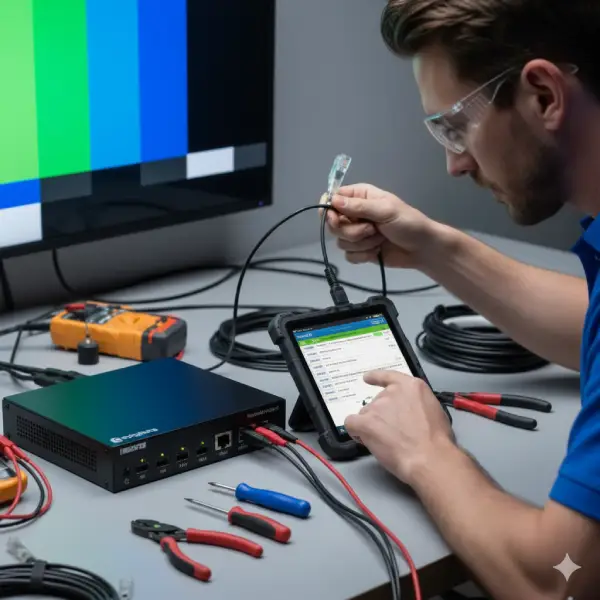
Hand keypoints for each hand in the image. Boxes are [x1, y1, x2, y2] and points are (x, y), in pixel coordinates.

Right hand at [322, 183, 445, 268]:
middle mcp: (354, 213)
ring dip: (361, 243)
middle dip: (351, 231)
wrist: (423, 249)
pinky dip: (363, 255)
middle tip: (371, 230)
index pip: (332, 199)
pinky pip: (348, 255)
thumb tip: (332, 200)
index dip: (330, 210)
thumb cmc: (408, 223)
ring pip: (341, 241)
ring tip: (380, 239)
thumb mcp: (385, 210)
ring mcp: (356, 233)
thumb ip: (358, 207)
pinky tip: (377, 251)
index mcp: (359, 196)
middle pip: (332, 223)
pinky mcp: (360, 250)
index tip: (336, 218)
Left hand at [344, 371, 454, 483]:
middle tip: (392, 432)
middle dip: (381, 415)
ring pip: (366, 414)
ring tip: (385, 441)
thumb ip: (417, 404)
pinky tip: (362, 438)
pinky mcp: (366, 422)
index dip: (376, 377)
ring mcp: (377, 406)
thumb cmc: (437, 439)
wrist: (428, 456)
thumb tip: (411, 412)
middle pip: (377, 401)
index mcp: (411, 386)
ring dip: (371, 425)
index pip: (389, 376)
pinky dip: (355, 430)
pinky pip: (351, 423)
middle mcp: (392, 392)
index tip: (367, 378)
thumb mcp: (434, 410)